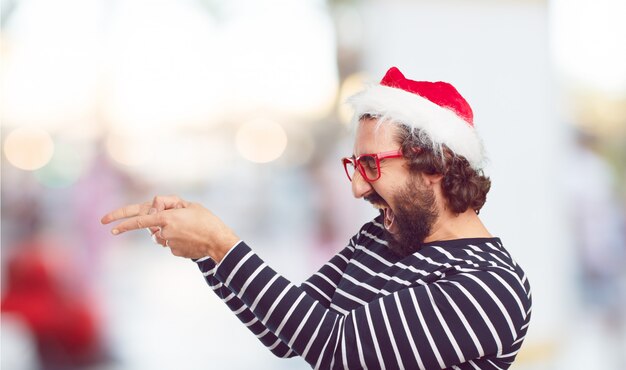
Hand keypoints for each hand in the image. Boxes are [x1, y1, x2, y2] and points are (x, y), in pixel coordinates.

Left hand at [101, 195, 239, 260]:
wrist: (218, 242)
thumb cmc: (206, 220)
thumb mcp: (189, 205)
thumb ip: (168, 205)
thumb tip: (155, 212)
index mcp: (166, 218)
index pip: (139, 219)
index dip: (122, 221)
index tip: (109, 225)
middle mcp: (164, 231)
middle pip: (152, 226)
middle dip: (156, 223)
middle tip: (175, 221)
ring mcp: (168, 243)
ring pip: (160, 235)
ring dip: (168, 230)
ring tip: (188, 228)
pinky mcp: (174, 252)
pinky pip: (170, 243)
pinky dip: (177, 239)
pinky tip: (191, 238)